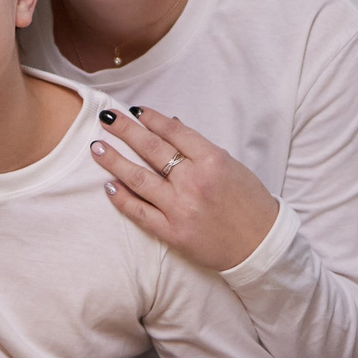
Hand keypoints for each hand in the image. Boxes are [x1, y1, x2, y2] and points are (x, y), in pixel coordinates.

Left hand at [90, 107, 280, 272]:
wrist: (261, 246)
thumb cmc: (249, 203)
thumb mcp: (231, 166)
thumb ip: (200, 148)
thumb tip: (172, 124)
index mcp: (212, 160)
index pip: (173, 132)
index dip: (152, 118)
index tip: (136, 111)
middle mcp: (194, 181)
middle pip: (151, 148)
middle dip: (125, 130)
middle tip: (107, 117)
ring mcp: (181, 208)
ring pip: (139, 178)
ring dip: (114, 161)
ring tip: (97, 147)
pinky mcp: (172, 233)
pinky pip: (140, 212)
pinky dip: (122, 198)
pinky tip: (109, 186)